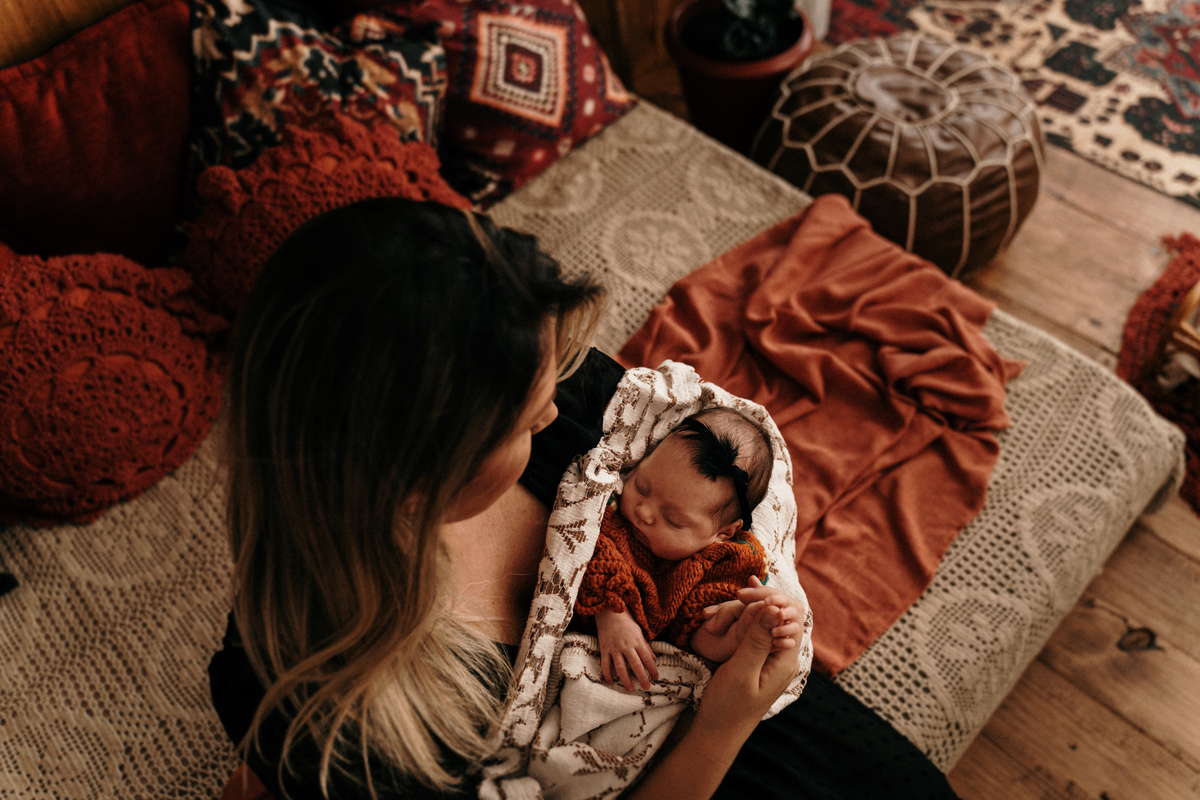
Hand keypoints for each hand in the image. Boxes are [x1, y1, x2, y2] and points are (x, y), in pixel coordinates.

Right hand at [596, 608, 658, 690]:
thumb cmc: (626, 621)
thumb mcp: (639, 631)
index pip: (647, 658)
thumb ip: (646, 646)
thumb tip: (653, 658)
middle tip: (646, 687)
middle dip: (642, 677)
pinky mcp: (604, 649)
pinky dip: (607, 674)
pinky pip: (605, 664)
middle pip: (635, 665)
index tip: (656, 677)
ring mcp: (614, 648)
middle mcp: (626, 646)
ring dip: (625, 680)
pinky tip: (611, 681)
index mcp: (636, 641)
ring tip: (630, 689)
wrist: (609, 612)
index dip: (652, 668)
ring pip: (620, 667)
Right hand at [696, 601, 800, 737]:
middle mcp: (786, 657)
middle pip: (786, 614)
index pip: (793, 615)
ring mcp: (775, 658)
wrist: (718, 732)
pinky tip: (740, 605)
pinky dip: (751, 616)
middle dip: (765, 598)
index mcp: (786, 660)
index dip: (772, 598)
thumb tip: (775, 606)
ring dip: (757, 606)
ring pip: (774, 620)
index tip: (743, 595)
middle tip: (739, 593)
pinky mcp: (762, 659)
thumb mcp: (740, 671)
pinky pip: (763, 630)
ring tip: (737, 596)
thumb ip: (758, 639)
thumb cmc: (728, 706)